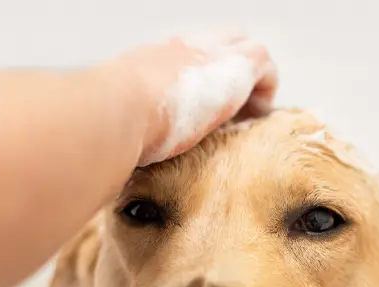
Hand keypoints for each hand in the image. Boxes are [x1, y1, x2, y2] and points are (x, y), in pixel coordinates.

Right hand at [108, 31, 278, 165]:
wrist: (119, 110)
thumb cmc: (113, 122)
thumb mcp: (120, 118)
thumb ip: (130, 126)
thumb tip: (125, 150)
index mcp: (154, 61)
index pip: (185, 57)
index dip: (199, 77)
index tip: (201, 106)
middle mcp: (183, 50)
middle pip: (220, 42)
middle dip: (231, 71)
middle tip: (232, 109)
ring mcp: (210, 54)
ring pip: (246, 49)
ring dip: (251, 83)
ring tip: (247, 117)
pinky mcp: (235, 68)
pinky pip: (265, 67)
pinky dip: (265, 91)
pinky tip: (253, 119)